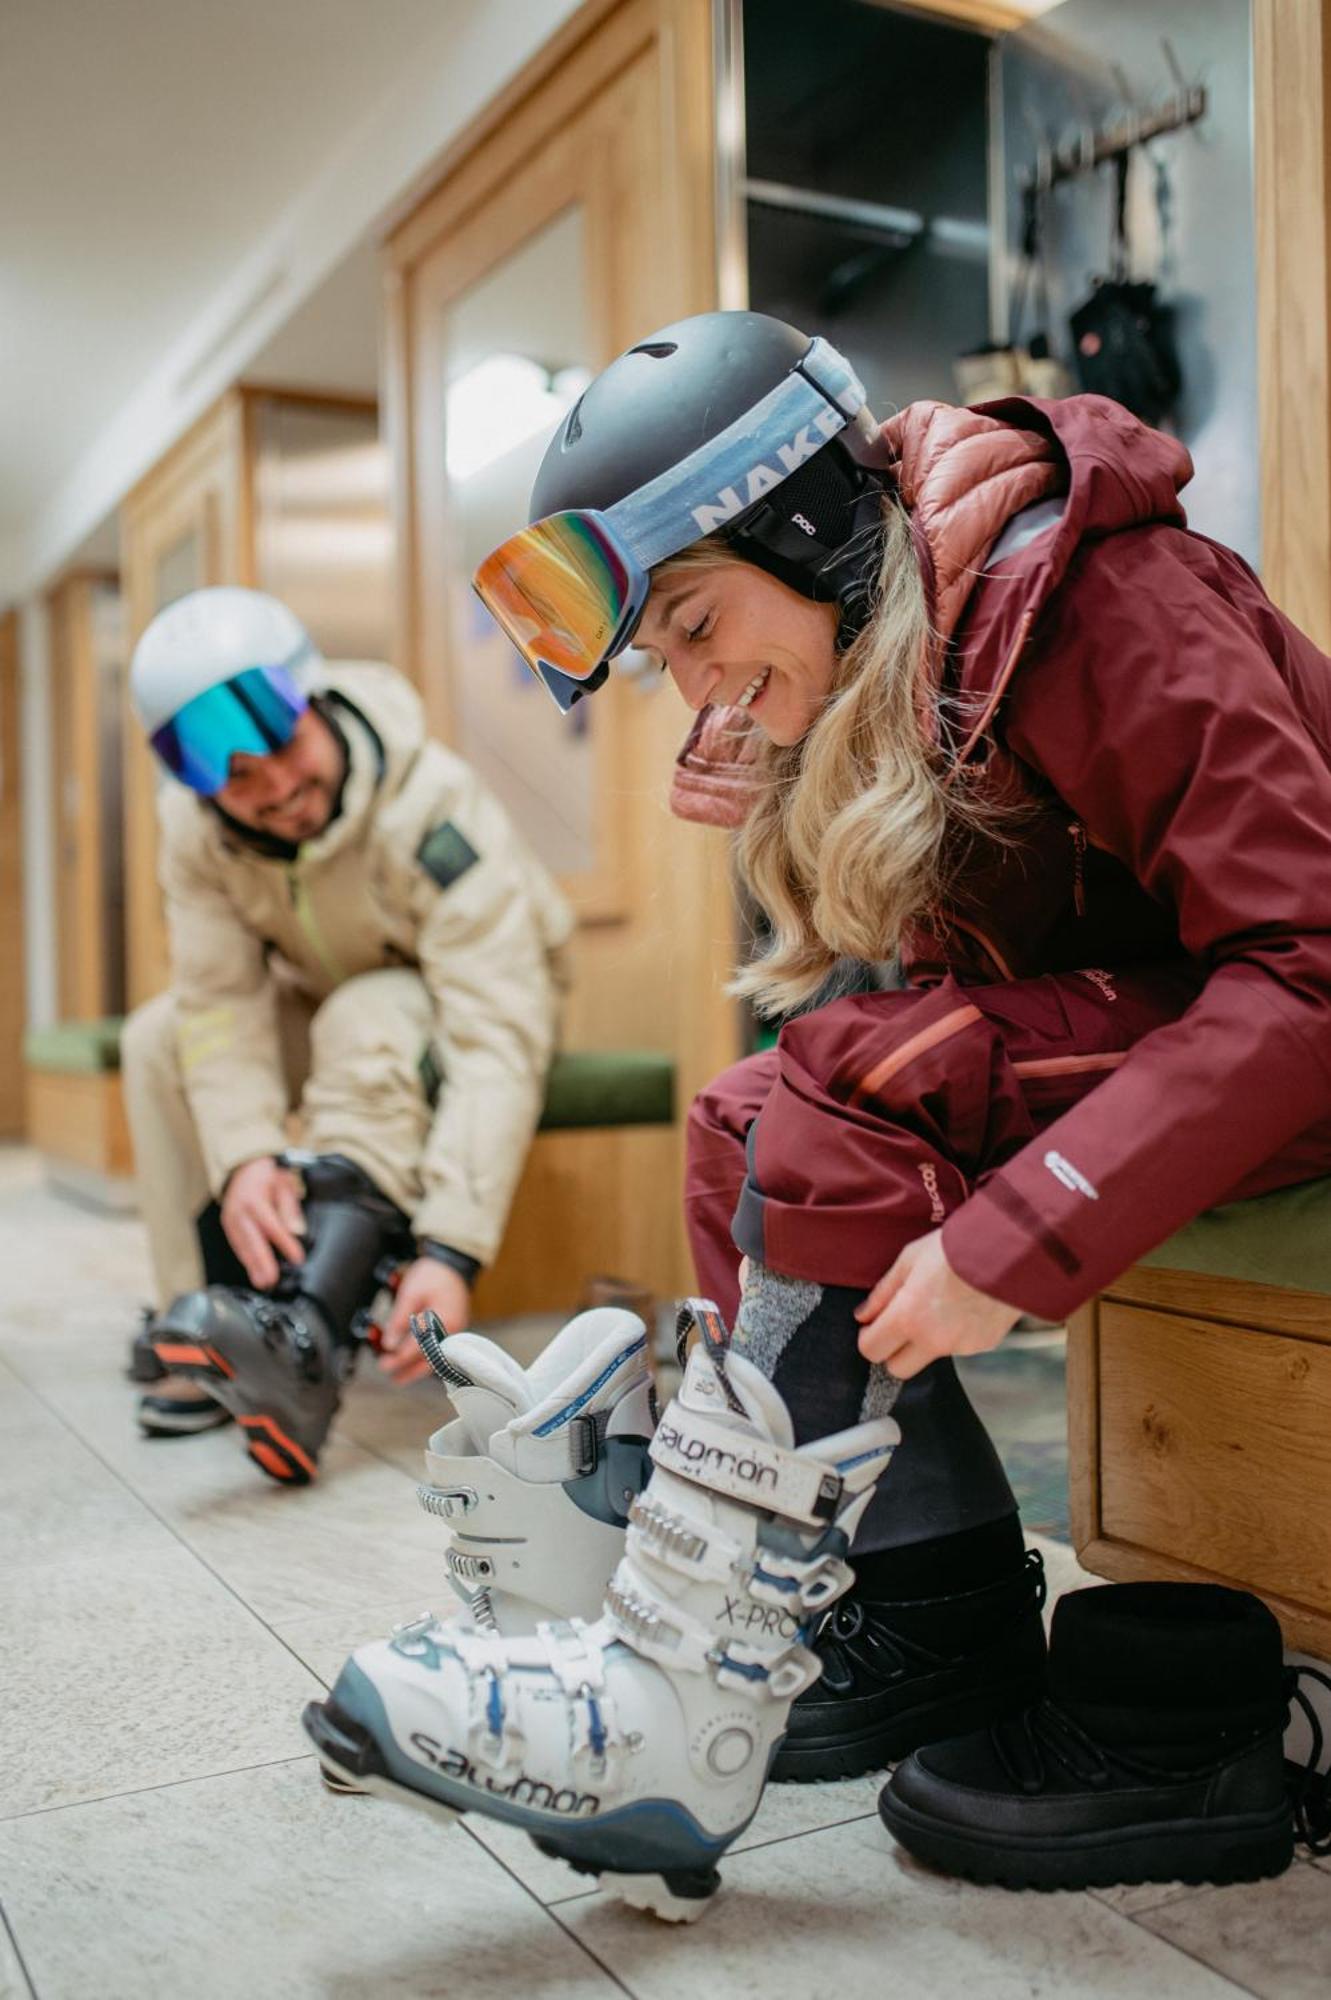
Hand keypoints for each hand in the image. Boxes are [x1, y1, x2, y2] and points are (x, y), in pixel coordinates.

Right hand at [221, 1156, 305, 1289]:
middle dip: (262, 1262)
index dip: (285, 1243)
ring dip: (252, 1265)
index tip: (297, 1258)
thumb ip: (290, 1208)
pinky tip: (253, 1270)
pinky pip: (237, 1244)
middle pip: (253, 1240)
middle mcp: (239, 1210)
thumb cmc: (267, 1176)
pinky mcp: (227, 1225)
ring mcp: (230, 1218)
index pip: (272, 1226)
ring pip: (242, 1245)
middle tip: (271, 1280)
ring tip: (262, 1282)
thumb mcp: (284, 1184)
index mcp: (254, 1199)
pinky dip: (245, 1258)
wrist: (243, 1167)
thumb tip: (296, 1231)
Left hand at [379, 1258, 471, 1382]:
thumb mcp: (410, 1294)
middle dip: (411, 1372)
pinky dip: (426, 1356)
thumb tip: (388, 1344)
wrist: (452, 1262)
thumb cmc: (433, 1274)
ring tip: (401, 1376)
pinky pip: (439, 1348)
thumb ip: (399, 1321)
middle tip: (393, 1378)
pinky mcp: (453, 1327)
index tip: (383, 1365)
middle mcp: (453, 1330)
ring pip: (436, 1357)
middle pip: (430, 1360)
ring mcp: (455, 1330)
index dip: (399, 1359)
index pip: (417, 1348)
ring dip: (418, 1367)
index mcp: (443, 1322)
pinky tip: (415, 1361)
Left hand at [855, 1228, 1020, 1379]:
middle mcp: (932, 1341)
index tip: (874, 1326)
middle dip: (894, 1351)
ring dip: (927, 1340)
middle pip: (898, 1369)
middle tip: (901, 1325)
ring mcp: (960, 1347)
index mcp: (907, 1318)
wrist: (1009, 1250)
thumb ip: (883, 1293)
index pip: (871, 1351)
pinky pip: (959, 1347)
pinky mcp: (984, 1345)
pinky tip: (964, 1307)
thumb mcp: (909, 1259)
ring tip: (941, 1305)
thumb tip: (864, 1316)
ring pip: (930, 1356)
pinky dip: (956, 1334)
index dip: (869, 1338)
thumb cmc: (955, 1247)